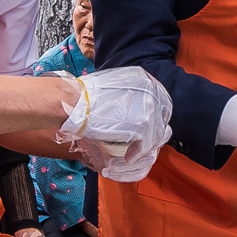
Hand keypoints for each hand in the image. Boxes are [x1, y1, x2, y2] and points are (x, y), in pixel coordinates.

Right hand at [56, 66, 173, 181]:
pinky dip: (138, 154)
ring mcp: (150, 106)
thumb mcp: (113, 90)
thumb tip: (137, 117)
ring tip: (132, 154)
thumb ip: (129, 100)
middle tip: (142, 147)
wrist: (73, 103)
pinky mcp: (144, 123)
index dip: (155, 121)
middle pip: (162, 118)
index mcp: (143, 79)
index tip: (147, 133)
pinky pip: (148, 144)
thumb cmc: (84, 100)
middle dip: (153, 135)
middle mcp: (151, 89)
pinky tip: (128, 157)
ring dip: (145, 147)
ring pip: (157, 134)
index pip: (160, 103)